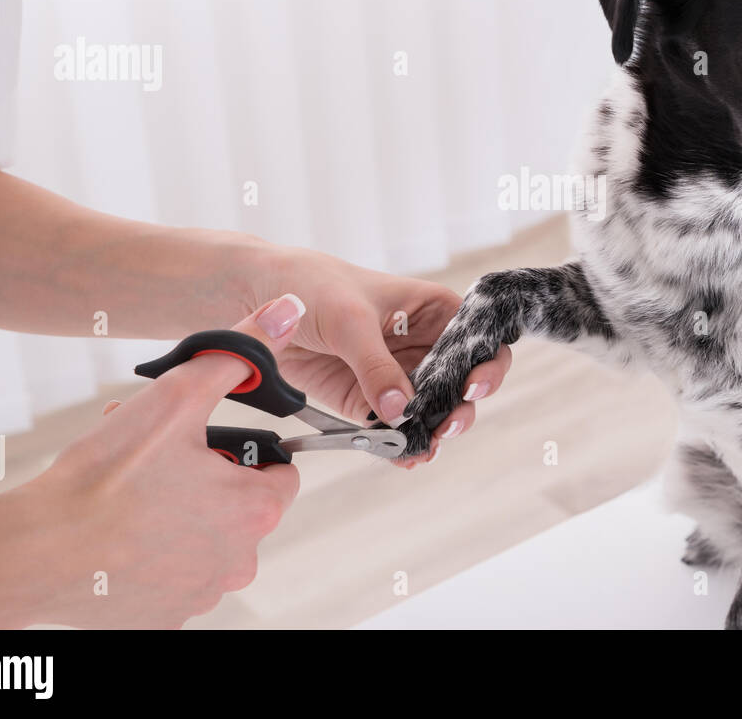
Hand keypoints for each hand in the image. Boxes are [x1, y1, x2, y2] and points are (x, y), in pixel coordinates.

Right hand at [0, 297, 302, 627]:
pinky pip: (170, 575)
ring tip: (130, 489)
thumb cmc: (102, 481)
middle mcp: (238, 561)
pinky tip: (117, 531)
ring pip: (202, 539)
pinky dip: (150, 552)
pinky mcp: (162, 618)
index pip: (280, 471)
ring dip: (177, 512)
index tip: (204, 442)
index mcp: (255, 510)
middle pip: (239, 505)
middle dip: (205, 477)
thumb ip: (237, 356)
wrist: (33, 553)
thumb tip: (284, 314)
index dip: (242, 449)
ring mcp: (200, 594)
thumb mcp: (177, 398)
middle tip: (158, 458)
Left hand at [251, 250, 512, 466]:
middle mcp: (422, 344)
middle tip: (447, 425)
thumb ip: (376, 364)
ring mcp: (395, 375)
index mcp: (433, 310)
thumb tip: (400, 408)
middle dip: (460, 407)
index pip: (478, 337)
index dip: (487, 362)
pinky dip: (398, 444)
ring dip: (431, 431)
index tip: (474, 385)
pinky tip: (403, 456)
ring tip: (423, 447)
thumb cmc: (312, 285)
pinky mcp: (365, 400)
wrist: (255, 297)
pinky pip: (391, 427)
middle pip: (459, 382)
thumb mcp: (350, 319)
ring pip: (429, 410)